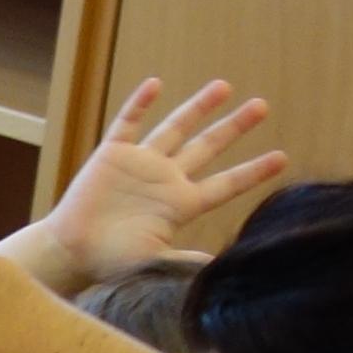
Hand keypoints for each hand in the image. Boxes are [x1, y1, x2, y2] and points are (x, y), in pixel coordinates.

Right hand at [23, 77, 286, 291]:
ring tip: (224, 86)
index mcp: (180, 205)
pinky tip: (156, 84)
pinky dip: (140, 104)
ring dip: (198, 107)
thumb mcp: (154, 263)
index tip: (282, 159)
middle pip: (207, 147)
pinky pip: (129, 123)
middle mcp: (165, 180)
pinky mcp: (112, 155)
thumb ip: (185, 261)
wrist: (70, 253)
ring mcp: (140, 165)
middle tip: (261, 106)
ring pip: (175, 128)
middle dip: (234, 127)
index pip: (225, 184)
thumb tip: (221, 268)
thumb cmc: (110, 263)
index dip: (253, 172)